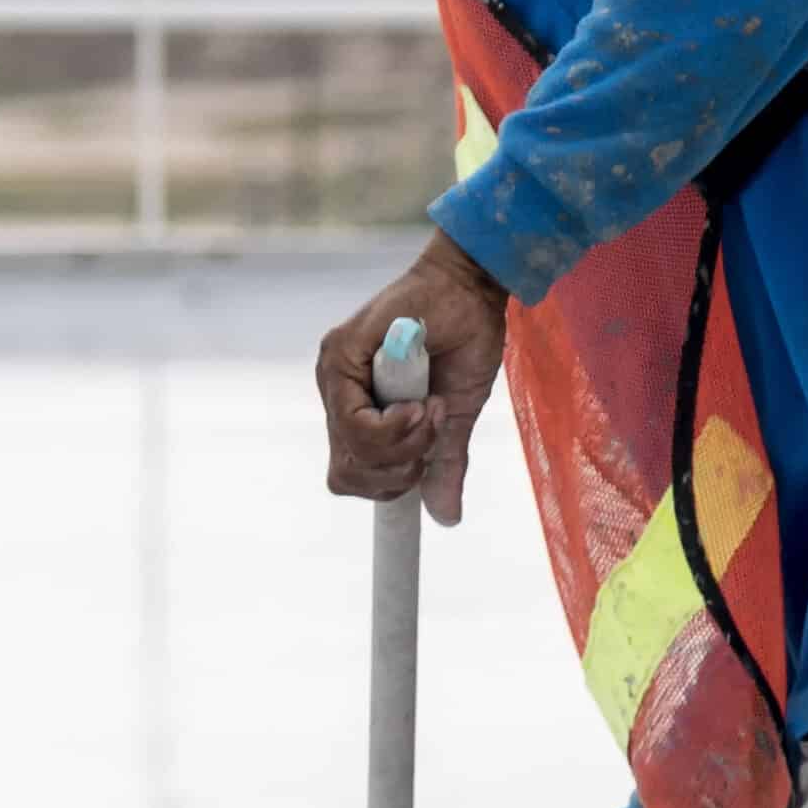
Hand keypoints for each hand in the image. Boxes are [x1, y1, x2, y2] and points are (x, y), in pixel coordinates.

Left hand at [315, 228, 507, 526]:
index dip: (386, 485)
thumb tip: (447, 518)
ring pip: (351, 453)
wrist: (472, 289)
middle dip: (397, 472)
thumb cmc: (464, 343)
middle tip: (431, 435)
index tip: (423, 469)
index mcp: (359, 410)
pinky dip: (395, 427)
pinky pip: (355, 423)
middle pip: (346, 474)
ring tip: (430, 413)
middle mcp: (339, 393)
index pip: (351, 473)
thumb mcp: (454, 417)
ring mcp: (334, 374)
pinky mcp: (339, 355)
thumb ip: (443, 463)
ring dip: (401, 447)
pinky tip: (422, 404)